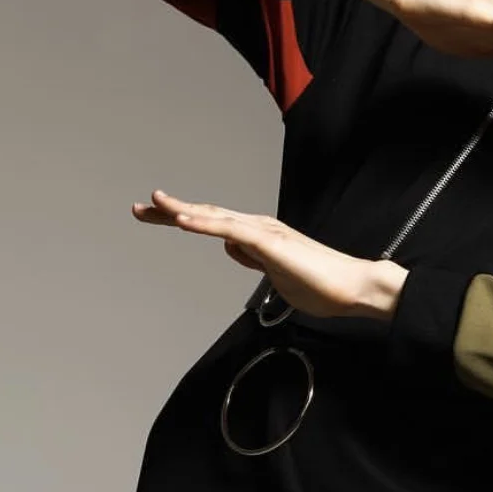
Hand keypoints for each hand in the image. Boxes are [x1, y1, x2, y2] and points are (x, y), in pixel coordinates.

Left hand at [131, 189, 385, 318]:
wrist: (353, 287)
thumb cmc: (322, 285)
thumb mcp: (275, 275)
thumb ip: (254, 260)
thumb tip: (234, 249)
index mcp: (259, 235)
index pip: (213, 223)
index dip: (181, 218)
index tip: (154, 217)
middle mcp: (259, 227)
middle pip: (207, 214)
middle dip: (170, 211)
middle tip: (138, 208)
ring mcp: (264, 232)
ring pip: (215, 217)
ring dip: (182, 210)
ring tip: (153, 204)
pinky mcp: (270, 242)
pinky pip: (230, 230)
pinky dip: (204, 223)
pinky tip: (182, 220)